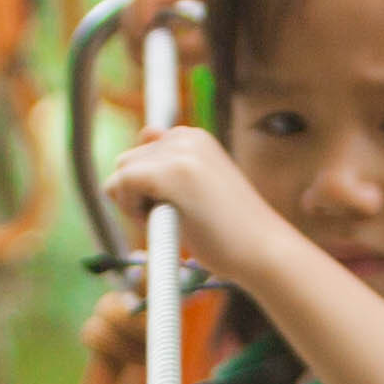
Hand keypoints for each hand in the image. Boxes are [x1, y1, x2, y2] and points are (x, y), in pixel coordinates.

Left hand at [111, 117, 290, 280]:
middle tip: (173, 217)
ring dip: (133, 203)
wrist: (262, 251)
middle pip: (126, 161)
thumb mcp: (197, 188)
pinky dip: (132, 208)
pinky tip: (164, 222)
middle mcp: (186, 136)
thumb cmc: (230, 231)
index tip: (174, 205)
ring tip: (172, 220)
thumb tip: (145, 131)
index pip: (140, 152)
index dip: (146, 187)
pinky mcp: (172, 172)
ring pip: (121, 172)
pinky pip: (122, 183)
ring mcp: (180, 151)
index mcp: (193, 138)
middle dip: (137, 194)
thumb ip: (170, 162)